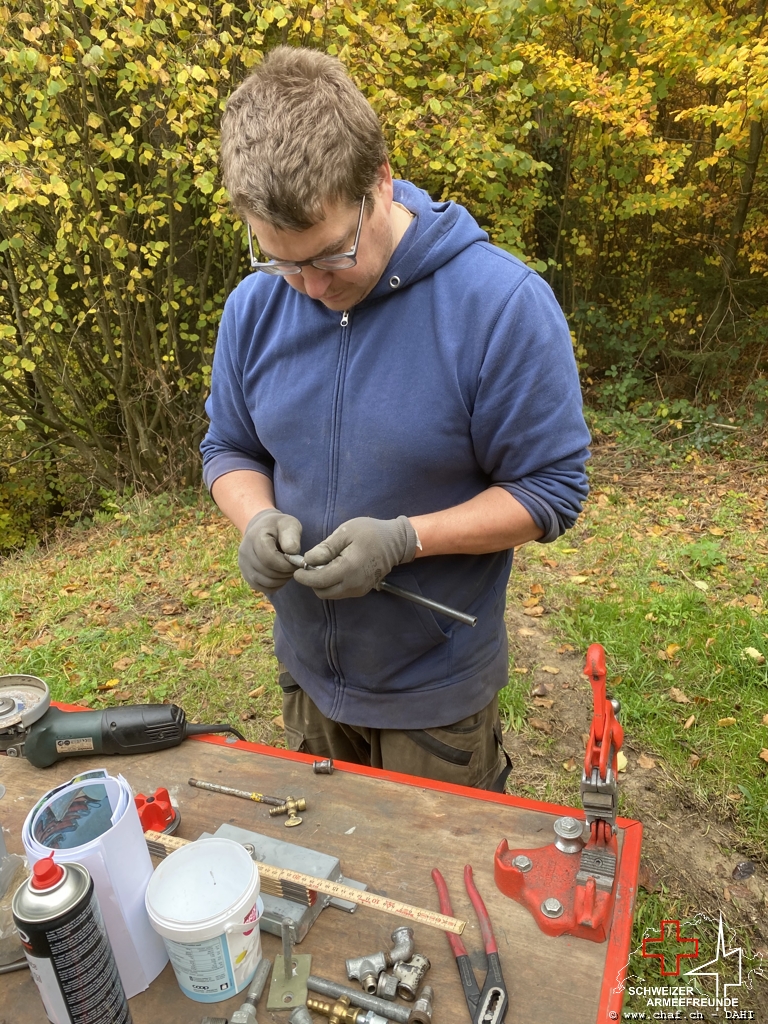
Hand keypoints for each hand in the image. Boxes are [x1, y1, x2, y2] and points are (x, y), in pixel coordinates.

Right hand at [238, 508, 302, 592]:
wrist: (263, 528)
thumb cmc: (279, 527)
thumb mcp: (289, 524)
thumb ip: (292, 536)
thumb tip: (291, 552)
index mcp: (255, 537)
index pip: (269, 558)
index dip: (286, 564)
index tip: (296, 562)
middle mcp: (245, 551)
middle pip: (267, 571)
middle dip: (285, 572)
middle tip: (294, 567)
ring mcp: (243, 564)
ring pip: (264, 582)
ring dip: (281, 580)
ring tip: (288, 570)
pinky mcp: (246, 575)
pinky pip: (262, 587)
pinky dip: (275, 586)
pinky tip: (281, 576)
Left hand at [293, 516, 417, 598]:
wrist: (395, 542)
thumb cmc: (370, 532)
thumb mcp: (346, 532)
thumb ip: (326, 547)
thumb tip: (308, 559)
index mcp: (349, 568)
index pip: (319, 580)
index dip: (304, 576)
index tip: (297, 568)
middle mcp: (354, 584)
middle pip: (323, 592)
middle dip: (312, 581)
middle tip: (309, 566)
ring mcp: (359, 589)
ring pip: (331, 594)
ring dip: (322, 584)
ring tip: (322, 566)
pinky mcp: (362, 590)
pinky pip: (340, 592)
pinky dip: (332, 585)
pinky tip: (333, 569)